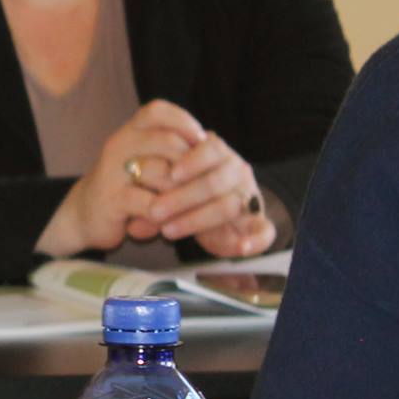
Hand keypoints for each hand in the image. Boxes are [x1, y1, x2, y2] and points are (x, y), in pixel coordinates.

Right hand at [36, 100, 202, 257]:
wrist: (84, 214)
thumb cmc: (126, 185)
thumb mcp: (145, 159)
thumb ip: (170, 148)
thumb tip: (213, 143)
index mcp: (129, 132)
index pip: (157, 111)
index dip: (184, 122)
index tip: (201, 141)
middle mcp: (118, 146)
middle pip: (167, 141)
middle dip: (191, 163)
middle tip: (200, 181)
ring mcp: (113, 172)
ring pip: (162, 173)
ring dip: (181, 191)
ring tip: (185, 204)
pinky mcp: (112, 200)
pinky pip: (149, 203)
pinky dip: (166, 213)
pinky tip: (168, 221)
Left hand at [142, 128, 276, 257]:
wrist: (210, 212)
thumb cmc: (179, 194)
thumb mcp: (163, 189)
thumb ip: (150, 196)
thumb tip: (134, 227)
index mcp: (217, 155)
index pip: (211, 149)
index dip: (193, 160)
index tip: (172, 173)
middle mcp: (236, 173)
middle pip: (216, 180)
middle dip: (183, 197)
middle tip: (154, 211)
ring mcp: (248, 198)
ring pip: (230, 205)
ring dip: (197, 219)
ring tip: (167, 231)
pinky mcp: (258, 224)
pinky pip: (264, 232)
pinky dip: (254, 241)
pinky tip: (239, 249)